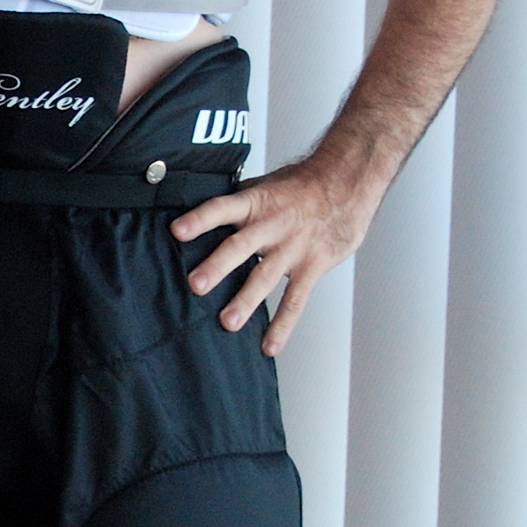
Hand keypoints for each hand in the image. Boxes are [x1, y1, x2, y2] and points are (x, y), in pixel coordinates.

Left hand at [171, 150, 384, 353]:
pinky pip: (295, 299)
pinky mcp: (312, 266)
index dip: (201, 219)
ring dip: (246, 300)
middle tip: (197, 285)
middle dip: (218, 266)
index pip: (223, 208)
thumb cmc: (303, 185)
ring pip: (266, 276)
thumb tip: (202, 216)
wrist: (348, 181)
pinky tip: (269, 345)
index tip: (177, 231)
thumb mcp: (267, 184)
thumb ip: (238, 202)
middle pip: (241, 246)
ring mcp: (292, 247)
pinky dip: (283, 325)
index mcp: (256, 201)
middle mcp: (272, 224)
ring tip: (228, 322)